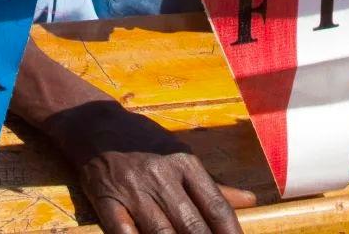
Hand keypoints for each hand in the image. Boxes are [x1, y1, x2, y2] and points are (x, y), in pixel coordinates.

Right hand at [60, 101, 253, 233]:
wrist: (97, 125)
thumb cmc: (145, 142)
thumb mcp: (181, 154)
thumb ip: (213, 184)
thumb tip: (250, 201)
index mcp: (184, 163)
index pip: (216, 206)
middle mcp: (161, 176)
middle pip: (192, 225)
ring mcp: (134, 190)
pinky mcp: (107, 201)